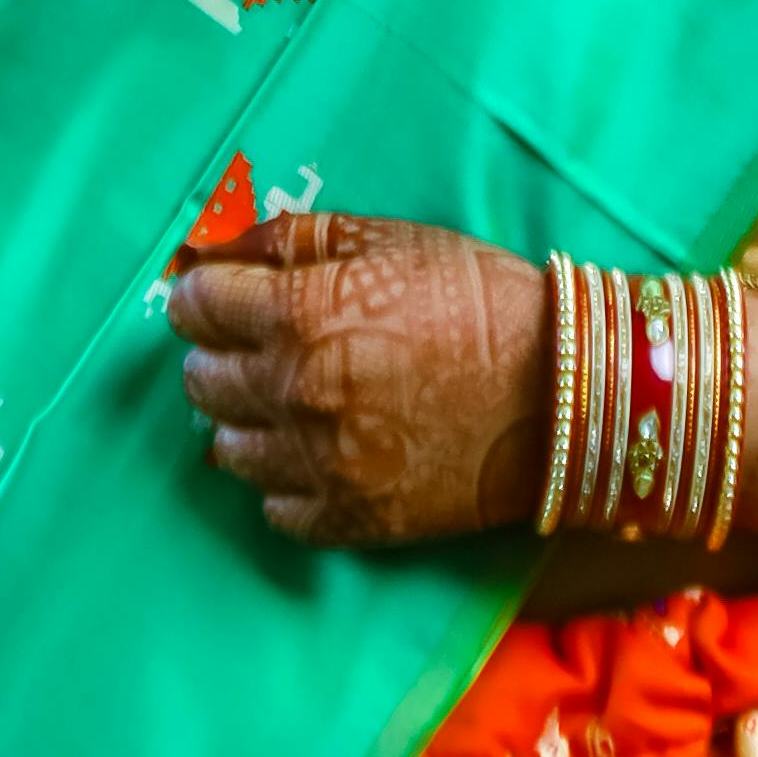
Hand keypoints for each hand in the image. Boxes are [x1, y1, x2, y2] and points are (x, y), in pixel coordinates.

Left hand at [172, 209, 542, 551]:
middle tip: (263, 343)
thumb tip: (210, 247)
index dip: (205, 293)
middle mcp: (297, 392)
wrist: (562, 393)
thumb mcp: (385, 239)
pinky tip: (319, 449)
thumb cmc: (475, 300)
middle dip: (220, 353)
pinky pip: (274, 507)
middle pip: (201, 378)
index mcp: (300, 314)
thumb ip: (288, 238)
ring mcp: (321, 464)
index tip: (224, 294)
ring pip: (227, 447)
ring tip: (293, 398)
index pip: (195, 306)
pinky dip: (285, 480)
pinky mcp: (350, 518)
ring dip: (247, 418)